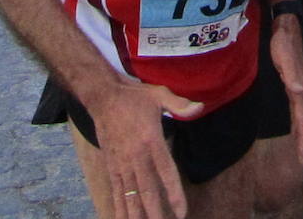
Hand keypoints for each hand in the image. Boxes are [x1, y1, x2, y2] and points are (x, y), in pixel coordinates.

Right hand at [86, 79, 201, 218]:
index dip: (173, 193)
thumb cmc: (134, 97)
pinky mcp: (112, 166)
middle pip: (147, 190)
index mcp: (151, 140)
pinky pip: (117, 191)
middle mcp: (136, 156)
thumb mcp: (159, 95)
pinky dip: (120, 208)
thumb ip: (179, 104)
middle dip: (155, 213)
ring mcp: (122, 163)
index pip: (165, 172)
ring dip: (136, 215)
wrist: (102, 97)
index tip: (181, 212)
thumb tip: (200, 107)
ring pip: (130, 195)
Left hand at [270, 15, 302, 166]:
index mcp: (300, 89)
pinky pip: (295, 108)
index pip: (301, 120)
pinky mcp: (291, 82)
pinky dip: (296, 120)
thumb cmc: (283, 41)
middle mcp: (300, 91)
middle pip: (302, 121)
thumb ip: (291, 75)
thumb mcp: (285, 57)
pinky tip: (294, 124)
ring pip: (299, 116)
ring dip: (301, 133)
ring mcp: (297, 87)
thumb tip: (299, 92)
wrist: (286, 25)